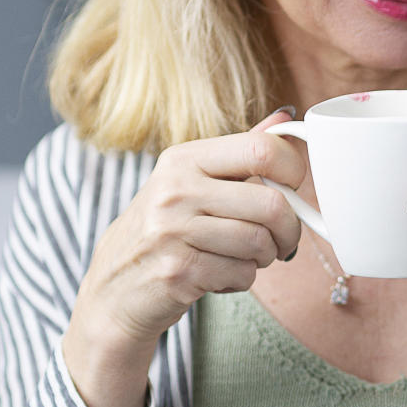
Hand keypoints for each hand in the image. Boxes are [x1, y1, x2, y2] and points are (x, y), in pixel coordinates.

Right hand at [63, 111, 304, 406]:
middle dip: (289, 228)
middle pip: (271, 203)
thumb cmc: (162, 232)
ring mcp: (173, 231)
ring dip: (265, 257)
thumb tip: (286, 118)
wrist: (113, 288)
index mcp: (184, 158)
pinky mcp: (178, 271)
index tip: (292, 189)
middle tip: (282, 239)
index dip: (293, 171)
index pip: (262, 150)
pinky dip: (242, 279)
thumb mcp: (191, 182)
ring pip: (260, 242)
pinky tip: (220, 275)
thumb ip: (240, 152)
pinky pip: (243, 274)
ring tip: (246, 257)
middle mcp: (176, 189)